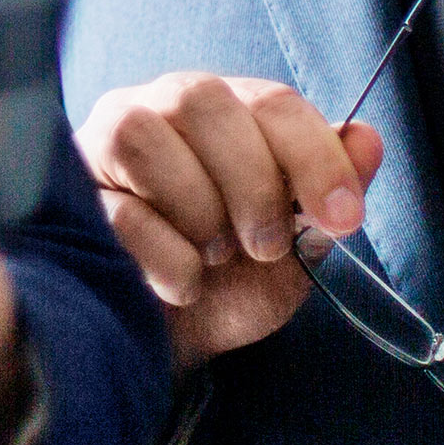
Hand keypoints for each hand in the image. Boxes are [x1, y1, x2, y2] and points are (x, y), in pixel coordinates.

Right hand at [75, 72, 381, 372]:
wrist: (178, 341)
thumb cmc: (235, 280)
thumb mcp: (297, 242)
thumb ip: (332, 191)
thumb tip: (368, 139)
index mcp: (230, 109)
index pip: (273, 103)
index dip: (316, 158)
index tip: (343, 218)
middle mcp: (164, 106)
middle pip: (205, 102)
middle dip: (251, 183)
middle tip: (265, 245)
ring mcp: (110, 142)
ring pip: (147, 139)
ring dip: (200, 215)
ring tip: (212, 256)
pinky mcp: (75, 193)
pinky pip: (122, 211)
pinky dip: (169, 261)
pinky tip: (177, 281)